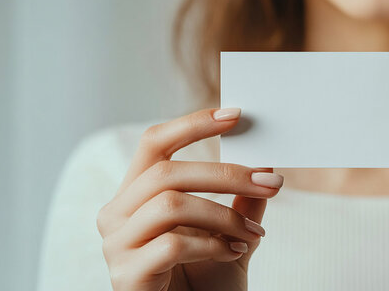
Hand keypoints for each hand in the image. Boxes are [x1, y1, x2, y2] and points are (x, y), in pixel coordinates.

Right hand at [96, 108, 283, 290]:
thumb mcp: (227, 234)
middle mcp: (117, 214)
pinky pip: (172, 244)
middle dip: (226, 174)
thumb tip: (268, 167)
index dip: (192, 124)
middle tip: (272, 182)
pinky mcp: (126, 275)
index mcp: (136, 196)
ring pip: (171, 205)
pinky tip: (232, 252)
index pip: (155, 144)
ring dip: (224, 215)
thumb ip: (241, 203)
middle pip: (167, 172)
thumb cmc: (201, 281)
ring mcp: (116, 245)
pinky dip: (212, 245)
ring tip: (254, 232)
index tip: (235, 115)